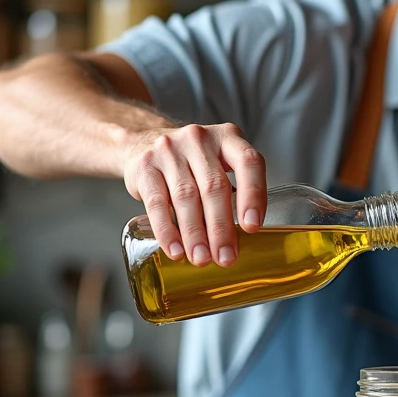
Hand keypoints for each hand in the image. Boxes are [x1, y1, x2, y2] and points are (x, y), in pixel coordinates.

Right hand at [123, 123, 266, 267]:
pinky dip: (167, 230)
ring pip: (186, 197)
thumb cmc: (192, 163)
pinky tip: (175, 250)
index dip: (253, 195)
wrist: (143, 143)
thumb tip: (241, 241)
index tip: (252, 227)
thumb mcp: (217, 163)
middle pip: (214, 186)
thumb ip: (232, 192)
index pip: (248, 162)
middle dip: (221, 227)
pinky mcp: (144, 166)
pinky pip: (157, 203)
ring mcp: (169, 149)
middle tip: (226, 257)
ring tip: (202, 259)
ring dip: (195, 234)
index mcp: (227, 137)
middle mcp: (199, 139)